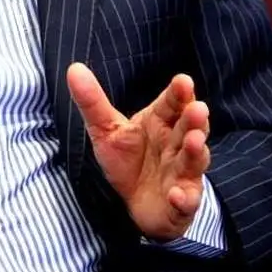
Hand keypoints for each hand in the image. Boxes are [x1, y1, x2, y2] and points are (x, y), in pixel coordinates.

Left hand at [66, 63, 210, 240]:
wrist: (136, 203)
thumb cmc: (127, 160)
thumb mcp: (105, 129)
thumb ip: (92, 101)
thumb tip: (73, 68)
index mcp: (160, 123)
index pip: (171, 104)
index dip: (178, 93)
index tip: (183, 81)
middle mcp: (176, 145)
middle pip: (188, 129)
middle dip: (194, 119)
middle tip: (198, 108)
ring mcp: (182, 173)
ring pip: (193, 161)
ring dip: (195, 152)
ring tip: (194, 141)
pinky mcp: (181, 202)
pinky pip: (186, 201)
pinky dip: (184, 199)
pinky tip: (178, 195)